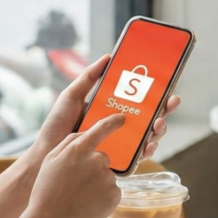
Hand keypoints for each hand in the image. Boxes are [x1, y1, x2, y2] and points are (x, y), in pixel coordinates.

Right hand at [22, 113, 125, 217]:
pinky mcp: (115, 196)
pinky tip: (87, 205)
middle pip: (102, 158)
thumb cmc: (46, 191)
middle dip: (92, 168)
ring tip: (78, 197)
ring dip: (96, 183)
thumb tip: (86, 134)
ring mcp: (108, 178)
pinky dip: (102, 197)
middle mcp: (98, 160)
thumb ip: (70, 142)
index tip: (121, 118)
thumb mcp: (51, 160)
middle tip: (75, 184)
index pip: (103, 128)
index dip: (114, 121)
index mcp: (80, 149)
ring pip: (106, 176)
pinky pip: (111, 191)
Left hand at [29, 54, 180, 163]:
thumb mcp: (72, 95)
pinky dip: (147, 150)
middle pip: (149, 117)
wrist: (46, 153)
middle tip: (170, 102)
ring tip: (159, 123)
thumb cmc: (57, 126)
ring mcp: (120, 144)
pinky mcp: (118, 161)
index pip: (138, 99)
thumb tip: (108, 57)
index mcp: (111, 109)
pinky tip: (148, 144)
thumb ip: (89, 77)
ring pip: (148, 136)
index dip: (155, 91)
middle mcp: (119, 126)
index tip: (167, 82)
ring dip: (159, 129)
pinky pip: (138, 156)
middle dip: (165, 109)